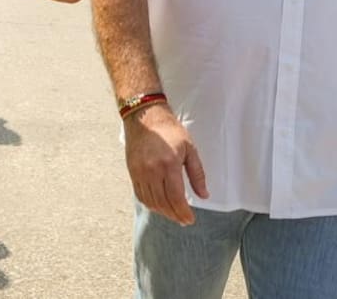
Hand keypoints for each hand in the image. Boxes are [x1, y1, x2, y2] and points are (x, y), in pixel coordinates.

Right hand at [123, 102, 209, 225]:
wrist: (145, 117)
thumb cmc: (169, 130)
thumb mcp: (189, 148)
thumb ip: (197, 174)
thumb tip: (204, 195)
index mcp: (169, 164)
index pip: (176, 198)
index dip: (183, 212)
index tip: (190, 219)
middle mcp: (152, 171)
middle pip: (163, 203)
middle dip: (175, 215)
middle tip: (183, 220)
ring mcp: (140, 172)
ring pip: (151, 202)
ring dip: (163, 212)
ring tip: (173, 214)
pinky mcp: (132, 172)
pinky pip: (140, 195)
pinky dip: (150, 204)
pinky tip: (159, 206)